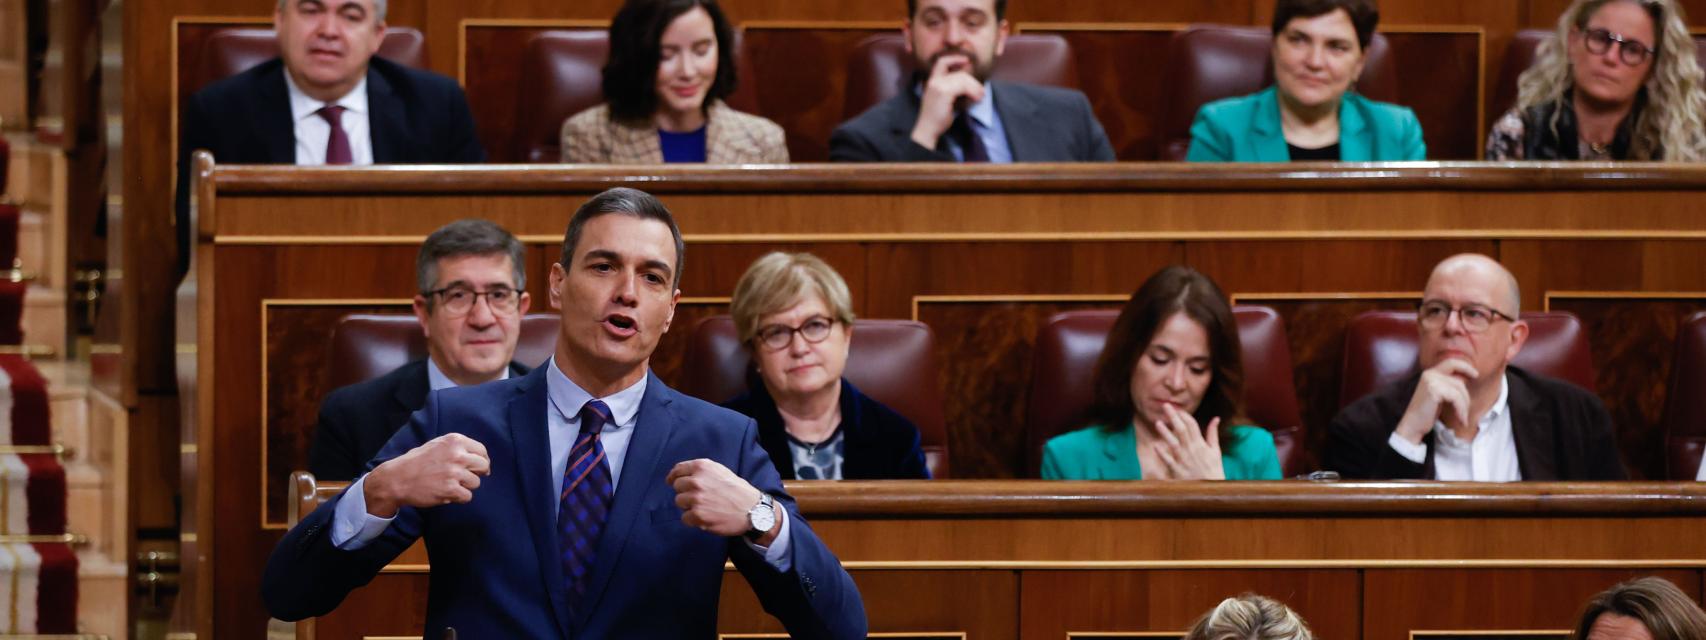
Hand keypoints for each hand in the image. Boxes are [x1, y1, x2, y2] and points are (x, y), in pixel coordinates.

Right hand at [363, 433, 489, 517]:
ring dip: (465, 487)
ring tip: (450, 485)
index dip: (482, 460)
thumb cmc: (416, 462)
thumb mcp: (437, 445)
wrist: (397, 479)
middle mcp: (457, 454)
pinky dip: (459, 498)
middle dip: (477, 474)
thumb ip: (457, 448)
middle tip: (466, 478)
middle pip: (483, 466)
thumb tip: (480, 459)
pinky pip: (467, 496)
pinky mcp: (451, 489)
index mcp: (455, 441)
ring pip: (476, 483)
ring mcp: (454, 472)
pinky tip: (447, 494)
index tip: (478, 468)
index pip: (481, 450)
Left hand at [667, 459, 771, 540]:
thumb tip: (682, 476)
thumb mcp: (721, 472)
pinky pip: (685, 517)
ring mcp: (696, 498)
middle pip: (677, 487)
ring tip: (705, 508)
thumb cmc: (738, 491)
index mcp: (703, 467)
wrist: (752, 510)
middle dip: (685, 492)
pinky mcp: (697, 515)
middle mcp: (697, 481)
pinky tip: (706, 517)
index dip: (673, 477)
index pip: (678, 470)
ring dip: (689, 506)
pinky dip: (693, 519)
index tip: (671, 482)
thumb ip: (702, 472)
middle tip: (699, 498)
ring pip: (679, 502)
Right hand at [909, 53, 985, 148]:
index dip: (955, 58)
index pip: (942, 62)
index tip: (966, 60)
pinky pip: (963, 87)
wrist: (927, 129)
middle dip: (973, 81)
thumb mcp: (944, 100)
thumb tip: (973, 85)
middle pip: (959, 74)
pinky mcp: (944, 92)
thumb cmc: (937, 117)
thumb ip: (953, 89)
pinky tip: (976, 99)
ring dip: (975, 87)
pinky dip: (973, 92)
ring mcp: (938, 86)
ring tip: (980, 97)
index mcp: (932, 81)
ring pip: (963, 79)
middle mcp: (934, 81)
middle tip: (981, 91)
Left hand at [1151, 403, 1224, 479]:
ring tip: (1158, 423)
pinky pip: (1169, 461)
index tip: (1177, 409)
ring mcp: (1184, 460)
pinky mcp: (1178, 471)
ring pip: (1174, 443)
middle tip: (1165, 406)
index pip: (1192, 425)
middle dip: (1173, 417)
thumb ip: (1213, 434)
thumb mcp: (1216, 451)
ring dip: (1166, 432)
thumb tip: (1216, 418)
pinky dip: (1162, 453)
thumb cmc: (1213, 469)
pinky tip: (1155, 446)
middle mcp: (1192, 450)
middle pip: (1182, 430)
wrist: (1212, 490)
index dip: (1184, 415)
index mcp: (1201, 444)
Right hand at [1395, 358, 1478, 443]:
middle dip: (1466, 397)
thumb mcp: (1438, 395)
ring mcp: (1431, 381)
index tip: (1475, 374)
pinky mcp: (1434, 390)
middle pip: (1459, 382)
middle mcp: (1429, 374)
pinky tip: (1460, 419)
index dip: (1465, 367)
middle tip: (1466, 411)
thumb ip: (1448, 385)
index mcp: (1430, 373)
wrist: (1413, 425)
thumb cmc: (1425, 413)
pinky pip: (1456, 398)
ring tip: (1462, 418)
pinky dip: (1461, 410)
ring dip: (1464, 407)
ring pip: (1459, 390)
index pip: (1451, 363)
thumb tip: (1466, 381)